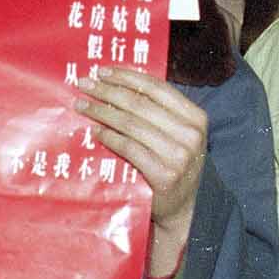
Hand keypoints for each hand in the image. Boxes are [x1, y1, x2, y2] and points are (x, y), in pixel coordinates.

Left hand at [75, 67, 207, 276]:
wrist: (182, 208)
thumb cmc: (173, 163)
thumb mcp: (176, 133)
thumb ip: (157, 111)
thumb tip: (116, 82)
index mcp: (196, 117)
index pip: (157, 88)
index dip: (127, 77)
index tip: (102, 71)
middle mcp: (190, 134)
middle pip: (140, 104)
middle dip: (108, 91)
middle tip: (84, 84)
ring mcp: (179, 156)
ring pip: (132, 124)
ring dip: (102, 112)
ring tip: (82, 105)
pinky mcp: (163, 175)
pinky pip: (129, 148)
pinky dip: (109, 137)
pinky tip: (95, 131)